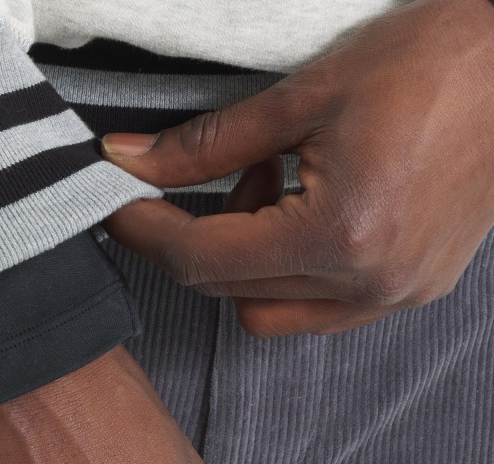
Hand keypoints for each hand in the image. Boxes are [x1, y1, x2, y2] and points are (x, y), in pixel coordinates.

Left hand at [99, 0, 493, 336]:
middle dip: (191, 239)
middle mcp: (368, 282)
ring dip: (240, 263)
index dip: (146, 232)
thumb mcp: (305, 95)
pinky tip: (299, 219)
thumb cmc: (439, 58)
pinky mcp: (410, 291)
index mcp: (341, 233)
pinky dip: (284, 276)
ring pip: (267, 312)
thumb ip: (206, 144)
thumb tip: (130, 162)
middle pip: (229, 290)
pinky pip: (315, 311)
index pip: (203, 258)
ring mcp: (394, 295)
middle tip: (193, 181)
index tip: (116, 206)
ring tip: (268, 189)